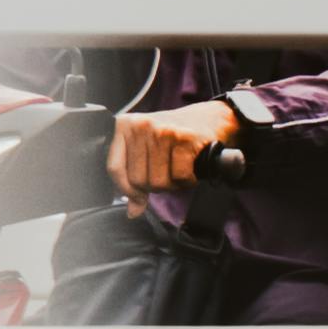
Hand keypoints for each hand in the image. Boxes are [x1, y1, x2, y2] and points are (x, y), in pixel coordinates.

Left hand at [108, 100, 234, 196]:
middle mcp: (141, 125)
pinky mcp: (184, 138)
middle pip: (138, 180)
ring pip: (158, 182)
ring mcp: (162, 130)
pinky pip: (180, 177)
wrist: (213, 118)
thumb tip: (133, 210)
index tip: (137, 199)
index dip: (127, 190)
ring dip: (173, 184)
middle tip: (169, 174)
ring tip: (180, 170)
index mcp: (125, 126)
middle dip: (156, 185)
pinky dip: (188, 181)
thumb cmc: (177, 136)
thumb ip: (135, 177)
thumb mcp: (148, 150)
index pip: (114, 168)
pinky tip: (192, 169)